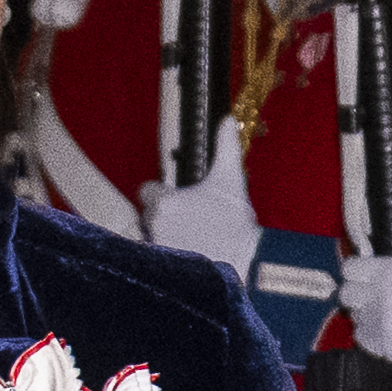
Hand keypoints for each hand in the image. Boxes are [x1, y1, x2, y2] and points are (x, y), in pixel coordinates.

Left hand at [140, 125, 258, 281]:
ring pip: (150, 237)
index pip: (147, 192)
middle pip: (147, 216)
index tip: (175, 200)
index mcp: (165, 202)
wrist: (244, 263)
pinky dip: (165, 258)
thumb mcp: (231, 179)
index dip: (161, 194)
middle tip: (189, 222)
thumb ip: (226, 147)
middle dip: (163, 217)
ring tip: (189, 240)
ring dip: (163, 237)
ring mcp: (156, 249)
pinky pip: (153, 260)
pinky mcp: (161, 269)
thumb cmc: (236, 225)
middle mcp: (154, 226)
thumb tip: (227, 122)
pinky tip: (185, 256)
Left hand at [337, 175, 391, 367]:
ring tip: (390, 309)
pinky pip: (363, 339)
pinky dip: (373, 335)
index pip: (350, 268)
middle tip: (376, 290)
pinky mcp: (382, 347)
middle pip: (346, 294)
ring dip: (367, 312)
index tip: (369, 270)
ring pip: (355, 316)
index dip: (359, 268)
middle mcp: (379, 300)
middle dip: (358, 291)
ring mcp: (379, 326)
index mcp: (388, 272)